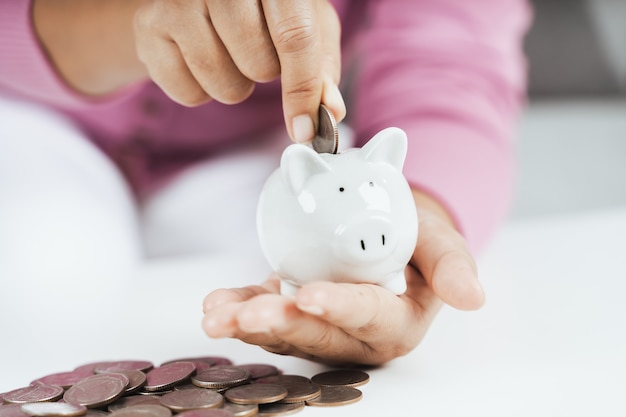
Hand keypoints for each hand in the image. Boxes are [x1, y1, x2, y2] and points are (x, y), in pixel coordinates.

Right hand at [134, 0, 345, 141]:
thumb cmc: (262, 8)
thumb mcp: (305, 22)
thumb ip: (321, 66)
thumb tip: (329, 110)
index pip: (294, 37)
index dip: (303, 91)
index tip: (306, 129)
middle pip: (258, 65)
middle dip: (264, 74)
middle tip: (254, 50)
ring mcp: (178, 0)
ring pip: (223, 83)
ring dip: (234, 85)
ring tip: (228, 55)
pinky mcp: (148, 27)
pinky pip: (188, 93)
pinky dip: (201, 91)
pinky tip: (199, 59)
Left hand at [201, 191, 484, 364]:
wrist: (387, 230)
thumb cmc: (417, 237)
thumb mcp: (440, 241)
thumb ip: (452, 265)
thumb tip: (472, 298)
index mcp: (397, 321)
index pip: (370, 316)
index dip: (340, 309)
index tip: (310, 296)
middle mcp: (357, 336)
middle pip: (319, 335)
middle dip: (281, 325)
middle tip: (247, 316)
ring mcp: (322, 328)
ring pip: (285, 332)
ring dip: (249, 323)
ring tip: (217, 314)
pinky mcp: (296, 314)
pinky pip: (266, 316)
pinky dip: (240, 307)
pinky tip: (216, 303)